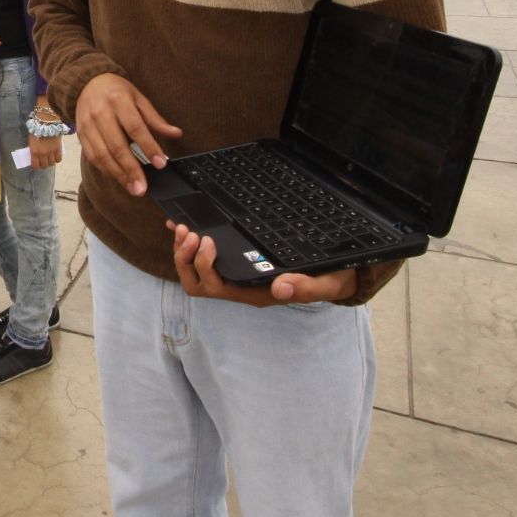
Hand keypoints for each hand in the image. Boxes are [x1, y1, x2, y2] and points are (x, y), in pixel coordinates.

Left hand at [26, 132, 62, 168]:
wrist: (46, 122)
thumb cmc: (37, 130)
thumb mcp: (31, 141)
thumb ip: (34, 149)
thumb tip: (35, 156)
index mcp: (34, 151)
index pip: (35, 165)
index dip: (36, 166)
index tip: (37, 164)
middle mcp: (42, 153)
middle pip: (44, 166)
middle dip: (43, 164)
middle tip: (44, 161)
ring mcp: (51, 152)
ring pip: (52, 163)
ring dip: (50, 162)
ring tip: (50, 158)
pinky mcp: (58, 149)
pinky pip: (58, 159)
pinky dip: (57, 159)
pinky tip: (55, 156)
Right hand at [73, 72, 180, 195]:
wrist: (86, 83)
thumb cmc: (117, 92)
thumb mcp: (139, 98)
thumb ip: (155, 119)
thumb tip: (176, 134)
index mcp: (118, 100)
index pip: (135, 127)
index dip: (148, 146)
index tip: (161, 163)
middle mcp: (100, 113)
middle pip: (116, 145)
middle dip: (131, 169)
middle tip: (143, 187)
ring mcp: (87, 125)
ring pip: (102, 155)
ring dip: (118, 175)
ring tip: (133, 188)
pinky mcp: (80, 135)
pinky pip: (92, 157)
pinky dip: (106, 170)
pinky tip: (119, 178)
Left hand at [168, 221, 357, 306]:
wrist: (333, 275)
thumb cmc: (324, 279)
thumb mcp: (322, 284)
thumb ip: (304, 287)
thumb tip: (281, 288)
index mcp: (253, 292)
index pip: (215, 287)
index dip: (204, 265)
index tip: (208, 240)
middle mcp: (238, 286)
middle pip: (196, 281)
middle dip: (186, 257)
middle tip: (189, 232)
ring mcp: (234, 275)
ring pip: (194, 271)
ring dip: (183, 250)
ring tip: (184, 227)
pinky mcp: (233, 262)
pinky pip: (202, 258)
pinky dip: (189, 243)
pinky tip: (183, 224)